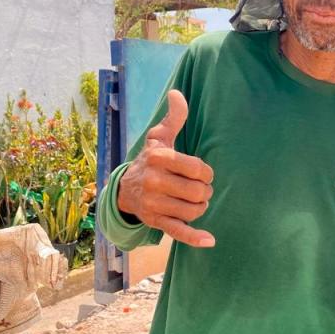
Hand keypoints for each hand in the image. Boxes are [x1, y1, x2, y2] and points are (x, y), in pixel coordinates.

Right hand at [117, 90, 215, 247]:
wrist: (124, 190)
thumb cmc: (149, 160)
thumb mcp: (158, 138)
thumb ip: (173, 118)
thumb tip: (177, 93)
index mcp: (158, 159)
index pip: (197, 168)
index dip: (206, 172)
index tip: (202, 173)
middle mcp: (154, 182)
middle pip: (198, 191)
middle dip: (205, 191)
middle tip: (199, 189)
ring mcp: (154, 204)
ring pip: (193, 210)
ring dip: (200, 207)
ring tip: (195, 201)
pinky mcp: (156, 222)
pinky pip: (178, 231)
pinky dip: (194, 237)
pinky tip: (210, 240)